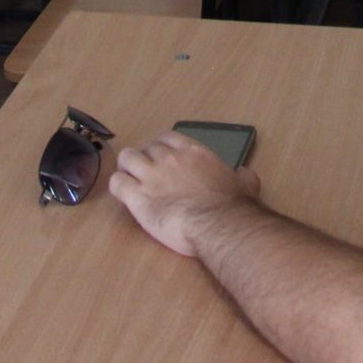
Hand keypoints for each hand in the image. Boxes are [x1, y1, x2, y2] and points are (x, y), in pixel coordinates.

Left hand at [108, 131, 261, 257]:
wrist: (218, 225)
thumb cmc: (232, 207)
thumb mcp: (245, 185)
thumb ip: (243, 176)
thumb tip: (245, 174)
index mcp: (194, 152)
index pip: (168, 137)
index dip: (161, 147)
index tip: (163, 159)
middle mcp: (169, 158)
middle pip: (146, 148)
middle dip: (146, 159)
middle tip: (148, 176)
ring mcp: (151, 176)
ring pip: (127, 158)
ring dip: (127, 168)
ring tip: (131, 181)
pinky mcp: (137, 197)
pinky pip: (117, 183)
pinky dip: (118, 186)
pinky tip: (123, 195)